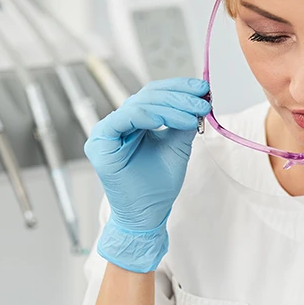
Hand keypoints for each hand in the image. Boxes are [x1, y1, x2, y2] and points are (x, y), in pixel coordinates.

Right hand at [84, 77, 210, 272]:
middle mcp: (117, 123)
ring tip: (193, 115)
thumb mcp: (176, 147)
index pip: (153, 94)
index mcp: (133, 122)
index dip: (178, 88)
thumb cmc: (157, 187)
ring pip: (140, 104)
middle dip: (178, 97)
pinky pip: (125, 118)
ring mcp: (106, 131)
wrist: (146, 216)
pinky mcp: (100, 142)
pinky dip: (150, 116)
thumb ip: (183, 122)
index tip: (202, 90)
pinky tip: (172, 121)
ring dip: (171, 107)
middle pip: (147, 96)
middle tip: (202, 102)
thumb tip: (199, 98)